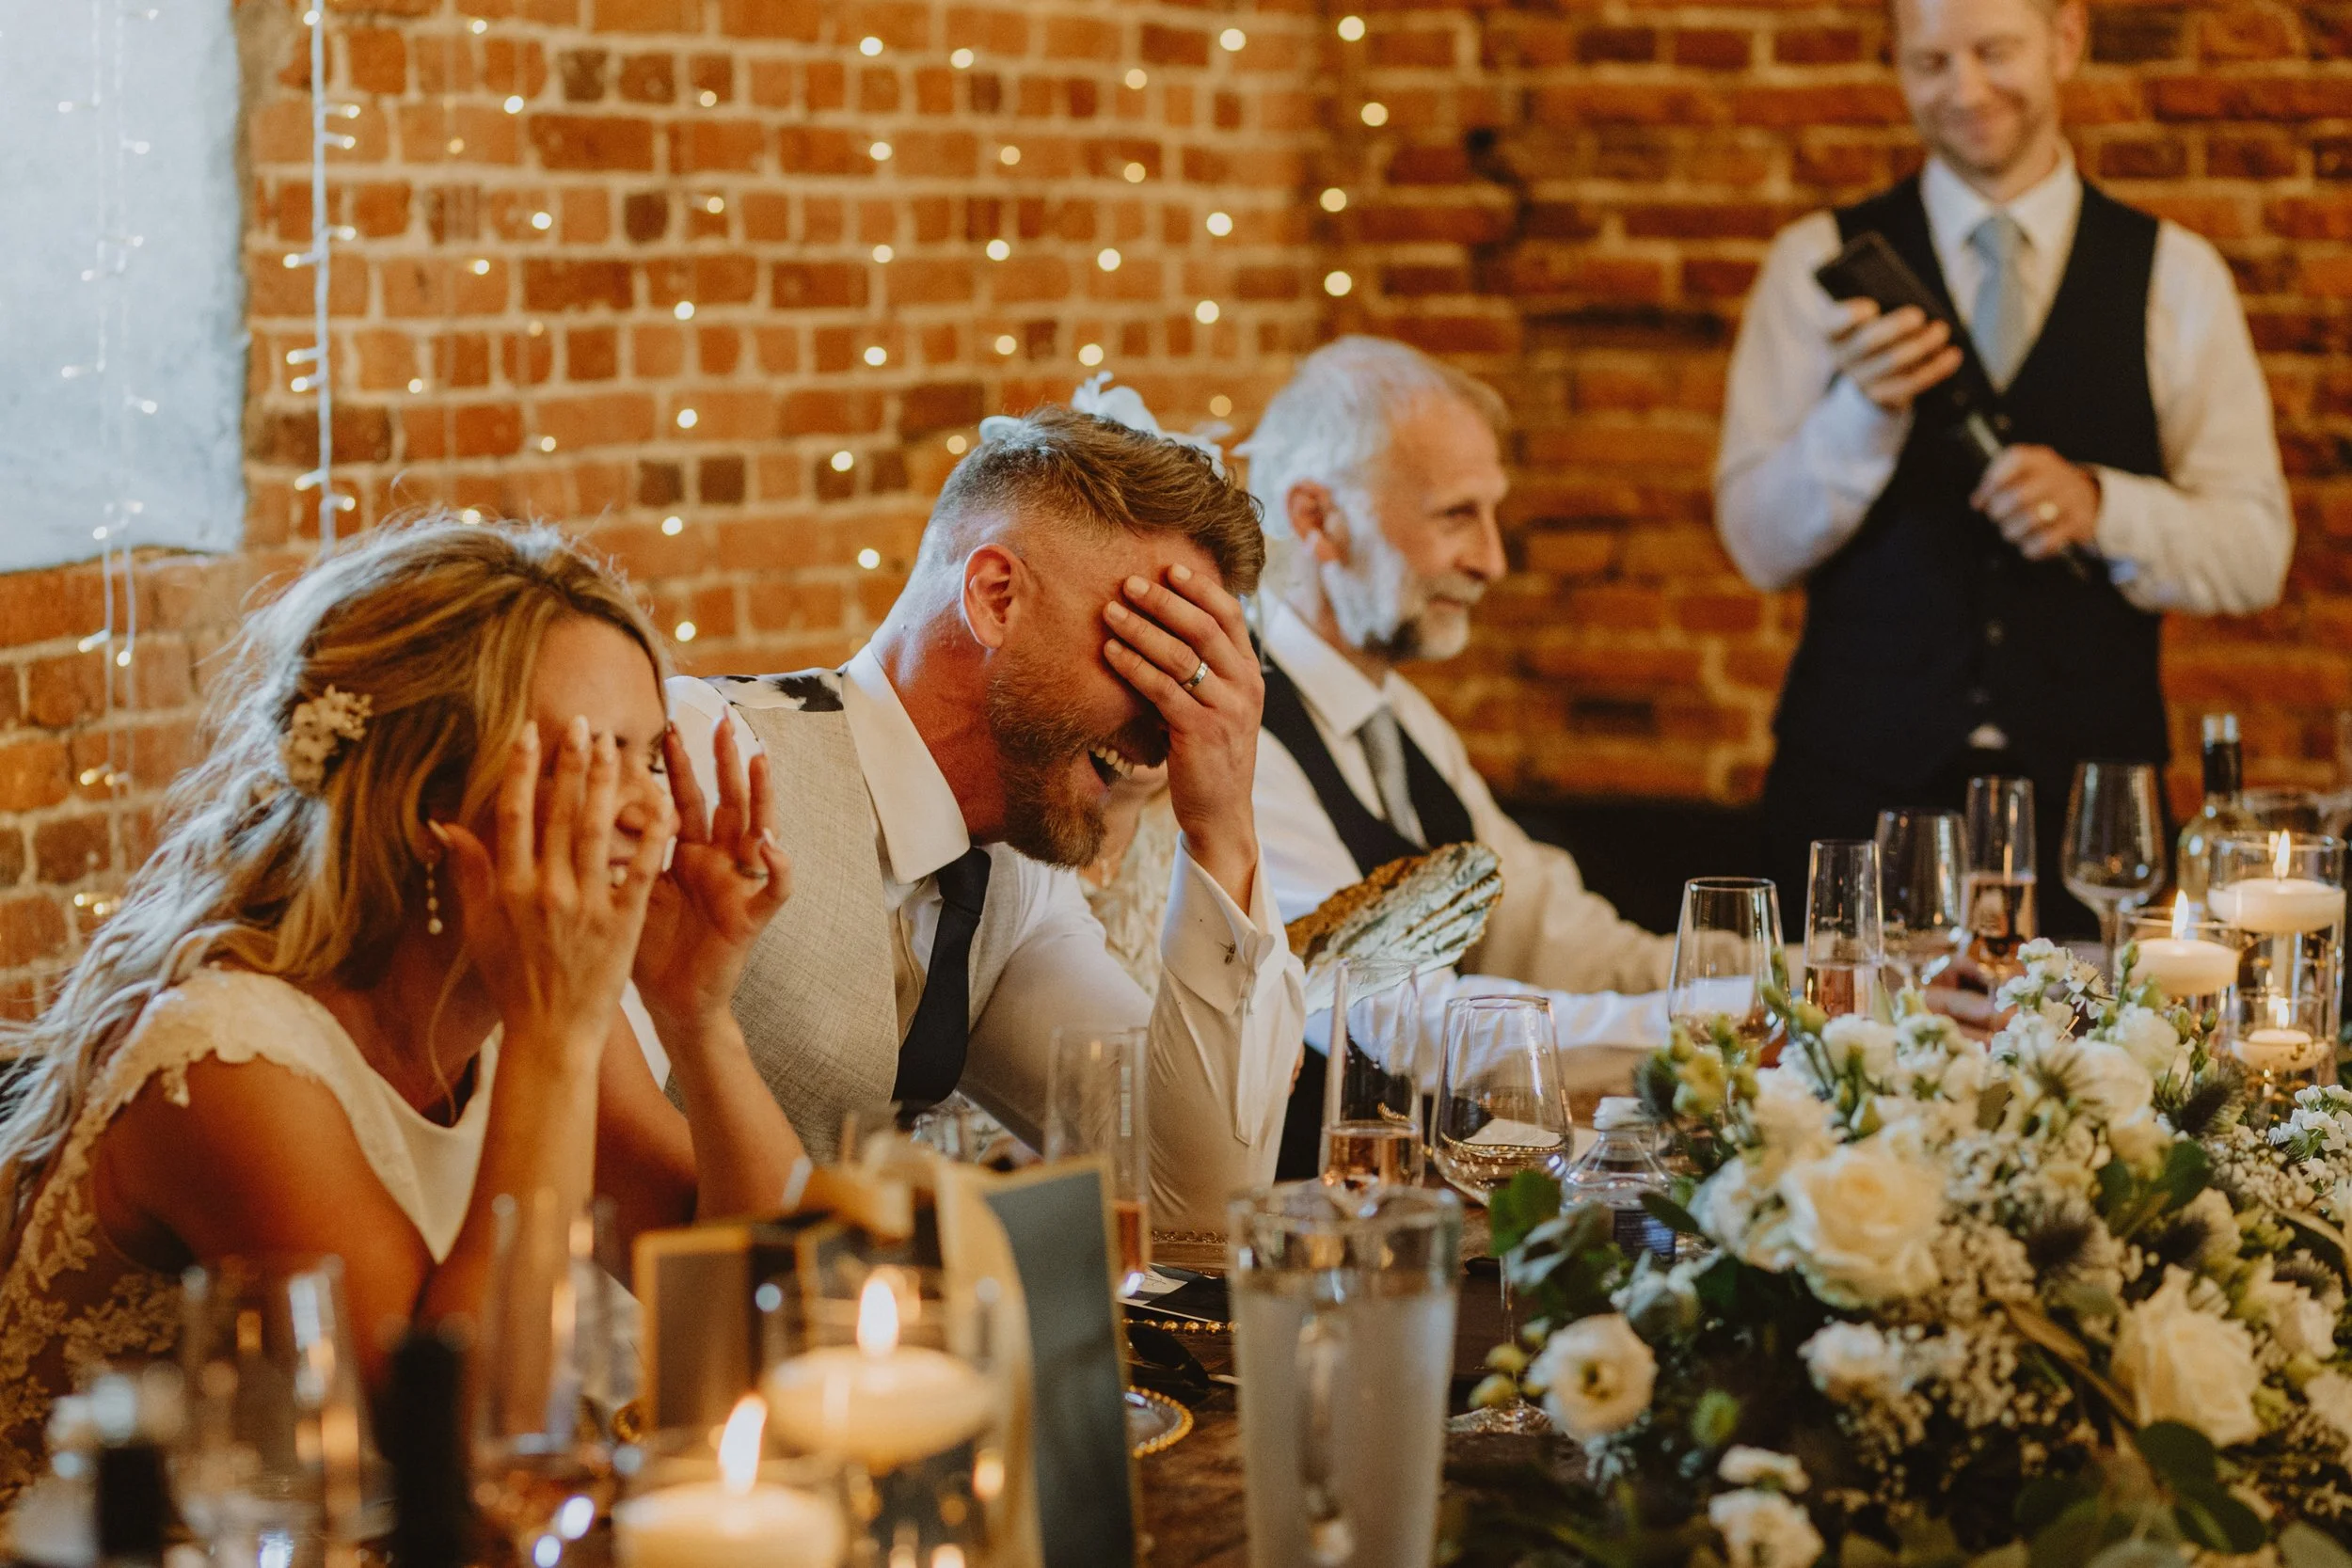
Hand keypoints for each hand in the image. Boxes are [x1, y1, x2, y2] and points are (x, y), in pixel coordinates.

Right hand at [436, 717, 671, 1060]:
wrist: (551, 1033)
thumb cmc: (513, 980)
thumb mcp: (480, 927)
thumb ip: (469, 872)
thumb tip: (444, 822)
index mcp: (509, 887)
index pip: (514, 813)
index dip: (522, 768)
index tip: (531, 732)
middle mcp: (546, 890)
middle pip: (560, 812)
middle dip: (571, 762)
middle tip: (582, 722)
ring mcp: (587, 905)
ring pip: (598, 830)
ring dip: (605, 783)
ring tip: (614, 746)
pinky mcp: (622, 922)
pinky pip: (640, 869)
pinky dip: (651, 834)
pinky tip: (661, 800)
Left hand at [633, 716, 791, 1035]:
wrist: (673, 1004)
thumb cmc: (645, 953)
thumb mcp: (621, 897)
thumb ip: (605, 859)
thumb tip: (566, 820)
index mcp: (684, 855)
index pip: (683, 799)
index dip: (679, 766)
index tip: (669, 729)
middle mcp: (716, 863)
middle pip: (724, 802)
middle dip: (723, 762)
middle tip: (721, 721)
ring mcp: (737, 886)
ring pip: (758, 831)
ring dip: (762, 795)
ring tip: (760, 760)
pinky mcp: (751, 916)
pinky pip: (774, 889)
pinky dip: (778, 866)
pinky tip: (771, 844)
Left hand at [1101, 563, 1265, 906]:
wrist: (1221, 812)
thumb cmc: (1210, 754)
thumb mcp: (1218, 706)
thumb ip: (1204, 670)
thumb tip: (1166, 625)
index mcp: (1250, 675)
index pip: (1231, 616)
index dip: (1200, 588)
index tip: (1169, 568)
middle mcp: (1244, 687)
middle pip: (1204, 628)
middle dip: (1165, 601)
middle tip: (1130, 582)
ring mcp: (1225, 710)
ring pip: (1181, 656)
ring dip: (1141, 629)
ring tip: (1111, 612)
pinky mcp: (1200, 732)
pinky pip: (1162, 689)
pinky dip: (1133, 666)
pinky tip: (1110, 652)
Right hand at [1828, 299, 1962, 412]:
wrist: (1870, 369)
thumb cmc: (1876, 325)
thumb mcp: (1871, 313)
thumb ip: (1883, 302)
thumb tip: (1912, 297)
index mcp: (1833, 330)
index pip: (1833, 322)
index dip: (1849, 316)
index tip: (1871, 307)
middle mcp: (1841, 356)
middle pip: (1868, 342)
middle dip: (1895, 327)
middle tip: (1918, 316)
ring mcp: (1860, 378)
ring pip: (1894, 362)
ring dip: (1922, 345)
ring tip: (1941, 330)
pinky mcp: (1882, 394)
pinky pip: (1911, 382)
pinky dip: (1935, 368)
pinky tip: (1953, 355)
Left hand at [1972, 444, 2101, 560]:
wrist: (2087, 497)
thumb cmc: (2042, 488)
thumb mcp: (2022, 474)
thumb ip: (1996, 483)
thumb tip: (1978, 502)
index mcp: (2039, 460)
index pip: (2015, 460)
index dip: (1992, 482)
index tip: (1982, 499)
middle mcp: (2057, 476)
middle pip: (2020, 496)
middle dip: (1999, 512)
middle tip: (1996, 516)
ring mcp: (2070, 499)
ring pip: (2033, 519)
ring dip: (2012, 530)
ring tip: (2010, 531)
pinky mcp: (2078, 523)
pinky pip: (2047, 541)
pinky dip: (2031, 547)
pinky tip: (2027, 545)